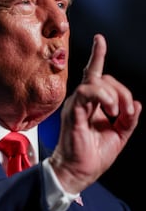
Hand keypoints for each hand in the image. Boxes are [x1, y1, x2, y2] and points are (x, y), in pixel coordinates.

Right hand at [49, 33, 141, 193]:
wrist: (79, 171)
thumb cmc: (94, 154)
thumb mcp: (119, 135)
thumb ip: (128, 119)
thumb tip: (137, 103)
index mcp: (91, 104)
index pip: (95, 74)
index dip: (97, 55)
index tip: (99, 39)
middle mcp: (81, 100)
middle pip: (103, 77)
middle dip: (121, 90)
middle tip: (127, 113)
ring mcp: (76, 104)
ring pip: (95, 81)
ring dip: (114, 94)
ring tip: (117, 113)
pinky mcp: (74, 111)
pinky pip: (87, 92)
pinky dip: (103, 97)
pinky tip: (110, 109)